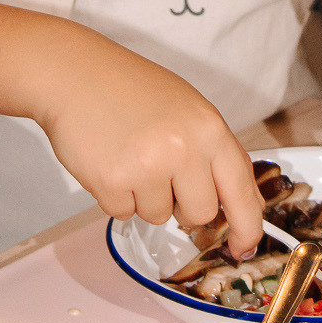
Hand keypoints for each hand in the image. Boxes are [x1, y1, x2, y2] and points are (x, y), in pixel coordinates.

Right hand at [28, 32, 263, 247]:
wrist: (74, 74)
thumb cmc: (131, 89)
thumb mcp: (188, 109)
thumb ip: (213, 153)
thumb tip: (237, 203)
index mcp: (209, 128)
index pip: (242, 191)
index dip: (247, 228)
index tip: (243, 248)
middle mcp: (183, 148)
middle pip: (200, 213)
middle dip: (183, 205)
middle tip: (162, 175)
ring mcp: (147, 167)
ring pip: (158, 216)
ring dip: (144, 197)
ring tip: (129, 155)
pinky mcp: (112, 182)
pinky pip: (123, 213)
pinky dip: (115, 196)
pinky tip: (109, 160)